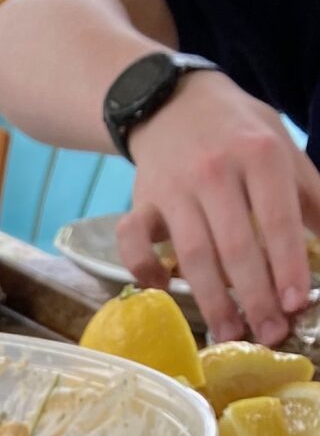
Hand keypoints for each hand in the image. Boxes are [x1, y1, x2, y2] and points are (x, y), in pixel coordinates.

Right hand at [119, 71, 319, 344]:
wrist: (172, 102)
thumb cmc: (237, 131)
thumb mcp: (282, 146)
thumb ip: (309, 193)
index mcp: (259, 154)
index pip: (277, 218)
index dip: (287, 264)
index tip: (296, 303)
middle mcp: (214, 171)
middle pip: (235, 246)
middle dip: (254, 296)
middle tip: (268, 334)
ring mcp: (172, 188)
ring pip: (192, 253)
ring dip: (210, 300)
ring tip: (227, 333)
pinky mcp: (139, 202)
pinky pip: (133, 243)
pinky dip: (144, 270)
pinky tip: (163, 288)